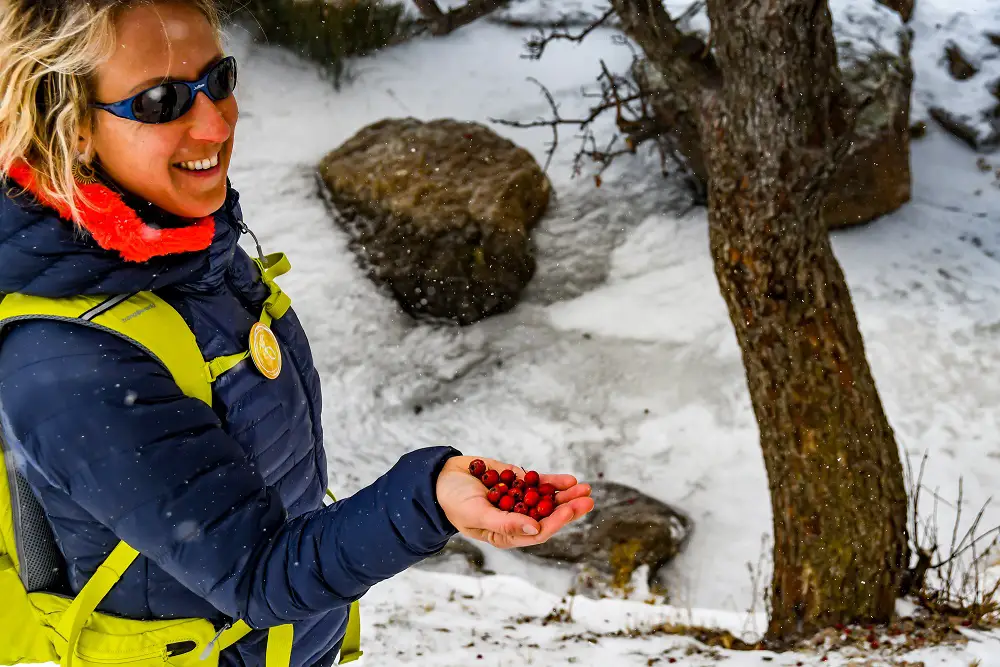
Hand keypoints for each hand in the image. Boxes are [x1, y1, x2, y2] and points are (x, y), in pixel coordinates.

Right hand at [435, 456, 594, 548]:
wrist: (440, 478)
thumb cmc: (453, 501)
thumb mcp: (476, 514)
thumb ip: (504, 523)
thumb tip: (535, 529)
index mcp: (506, 535)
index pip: (537, 533)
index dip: (555, 522)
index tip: (569, 510)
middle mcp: (515, 519)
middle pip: (548, 516)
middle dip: (569, 508)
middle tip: (588, 500)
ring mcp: (518, 500)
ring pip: (548, 499)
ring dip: (566, 495)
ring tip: (585, 488)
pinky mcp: (517, 482)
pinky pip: (539, 484)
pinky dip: (554, 482)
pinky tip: (569, 480)